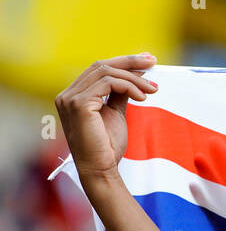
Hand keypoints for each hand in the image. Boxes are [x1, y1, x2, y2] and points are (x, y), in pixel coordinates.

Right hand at [54, 54, 157, 182]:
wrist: (101, 169)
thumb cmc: (107, 147)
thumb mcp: (115, 114)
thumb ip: (118, 95)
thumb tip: (132, 78)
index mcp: (74, 95)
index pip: (98, 69)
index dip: (123, 62)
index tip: (146, 61)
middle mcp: (68, 94)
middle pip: (101, 65)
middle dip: (130, 62)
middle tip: (154, 63)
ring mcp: (70, 98)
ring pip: (106, 72)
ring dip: (134, 78)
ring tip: (153, 89)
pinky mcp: (79, 104)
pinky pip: (107, 83)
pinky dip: (128, 86)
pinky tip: (142, 97)